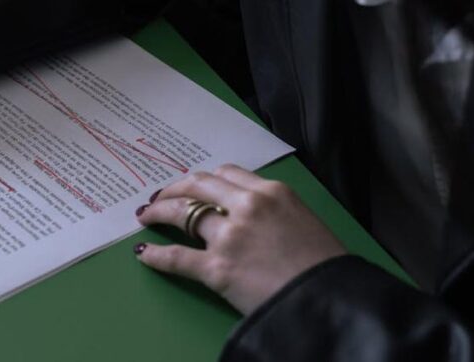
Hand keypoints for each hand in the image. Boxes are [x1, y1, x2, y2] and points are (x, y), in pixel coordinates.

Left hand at [134, 164, 345, 313]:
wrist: (330, 299)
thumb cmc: (326, 266)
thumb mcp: (305, 221)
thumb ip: (277, 211)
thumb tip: (257, 216)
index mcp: (272, 192)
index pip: (227, 174)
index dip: (205, 180)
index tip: (194, 186)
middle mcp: (247, 205)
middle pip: (198, 185)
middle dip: (175, 188)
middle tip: (161, 196)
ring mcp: (229, 235)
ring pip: (182, 213)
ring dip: (159, 212)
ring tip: (146, 216)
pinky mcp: (217, 268)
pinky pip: (176, 257)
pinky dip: (156, 255)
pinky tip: (144, 253)